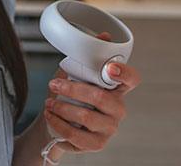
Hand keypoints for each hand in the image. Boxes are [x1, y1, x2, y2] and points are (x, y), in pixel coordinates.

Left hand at [42, 34, 140, 154]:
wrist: (56, 123)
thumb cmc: (70, 96)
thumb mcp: (75, 73)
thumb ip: (88, 57)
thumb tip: (104, 35)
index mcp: (116, 88)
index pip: (131, 79)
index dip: (124, 73)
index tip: (110, 67)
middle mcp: (118, 109)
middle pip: (100, 97)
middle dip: (73, 89)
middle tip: (54, 84)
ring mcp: (109, 128)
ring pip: (86, 116)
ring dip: (62, 107)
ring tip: (49, 102)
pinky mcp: (97, 143)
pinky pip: (76, 134)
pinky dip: (59, 123)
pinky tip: (51, 116)